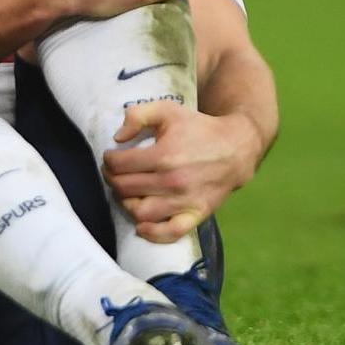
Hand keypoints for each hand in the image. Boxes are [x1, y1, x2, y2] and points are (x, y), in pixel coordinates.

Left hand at [102, 103, 258, 242]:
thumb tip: (117, 138)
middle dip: (113, 180)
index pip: (119, 165)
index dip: (108, 161)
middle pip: (125, 188)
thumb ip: (138, 115)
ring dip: (126, 204)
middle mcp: (172, 181)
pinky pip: (171, 232)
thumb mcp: (167, 110)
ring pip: (141, 212)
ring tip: (127, 193)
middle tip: (114, 174)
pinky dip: (153, 234)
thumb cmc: (198, 128)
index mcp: (163, 155)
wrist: (235, 148)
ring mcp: (184, 201)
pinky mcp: (196, 214)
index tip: (110, 158)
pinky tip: (142, 226)